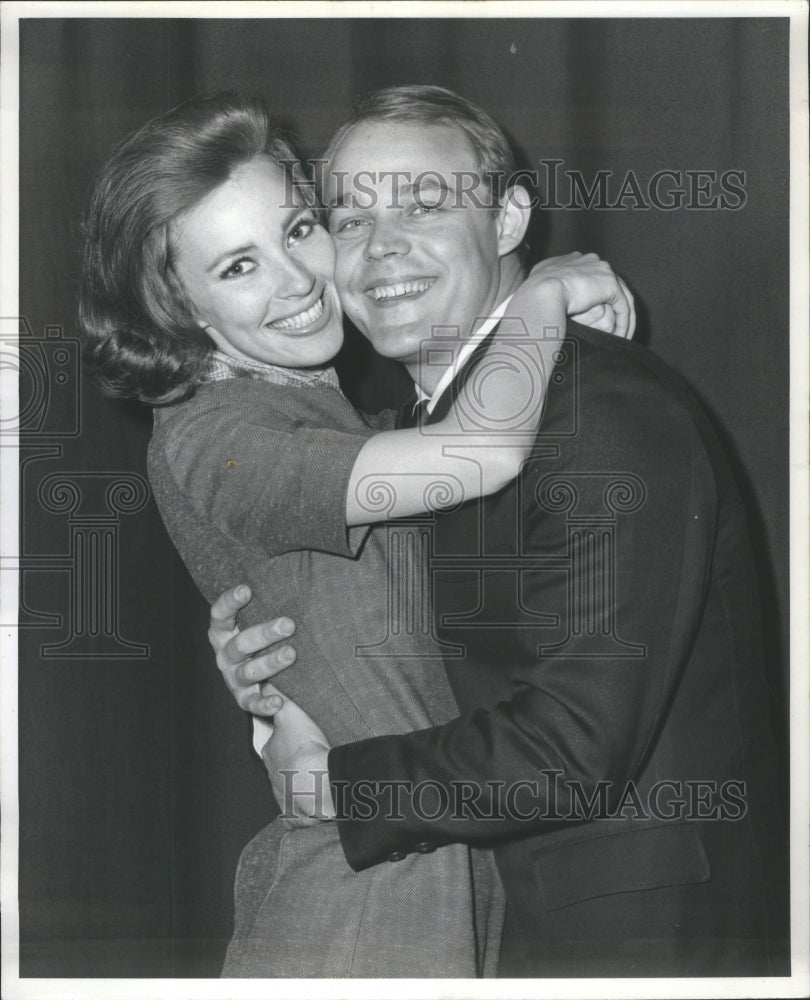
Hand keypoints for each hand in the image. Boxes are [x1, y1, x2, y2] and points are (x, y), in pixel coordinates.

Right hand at [208, 584, 298, 717]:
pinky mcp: (244, 699)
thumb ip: (267, 603)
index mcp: (224, 632)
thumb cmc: (265, 638)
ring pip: (248, 672)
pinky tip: (278, 701)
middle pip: (240, 644)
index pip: (220, 615)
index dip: (230, 602)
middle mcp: (226, 654)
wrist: (264, 675)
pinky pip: (252, 704)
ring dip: (270, 663)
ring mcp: (233, 678)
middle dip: (264, 633)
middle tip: (289, 625)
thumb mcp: (260, 620)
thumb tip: (294, 575)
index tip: (247, 590)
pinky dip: (264, 704)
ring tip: (291, 654)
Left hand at [258, 680, 334, 823]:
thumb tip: (266, 682)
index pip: (274, 742)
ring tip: (318, 777)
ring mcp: (283, 797)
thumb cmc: (305, 750)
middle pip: (281, 767)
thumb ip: (280, 698)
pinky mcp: (295, 816)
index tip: (300, 738)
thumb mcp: (292, 715)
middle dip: (293, 763)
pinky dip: (305, 807)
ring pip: (289, 788)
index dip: (287, 738)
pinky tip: (316, 802)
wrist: (318, 785)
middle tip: (312, 756)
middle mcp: (273, 777)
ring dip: (300, 784)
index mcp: (270, 754)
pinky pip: (298, 811)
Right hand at [521, 252, 635, 339]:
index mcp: (573, 259)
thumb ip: (547, 287)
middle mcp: (590, 260)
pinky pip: (622, 307)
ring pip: (620, 296)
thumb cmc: (533, 295)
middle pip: (609, 284)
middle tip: (614, 327)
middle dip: (613, 305)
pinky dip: (624, 323)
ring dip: (622, 318)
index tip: (593, 314)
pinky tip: (621, 337)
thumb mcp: (538, 285)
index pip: (591, 277)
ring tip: (620, 336)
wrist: (541, 293)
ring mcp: (602, 270)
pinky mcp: (610, 285)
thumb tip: (543, 295)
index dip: (594, 296)